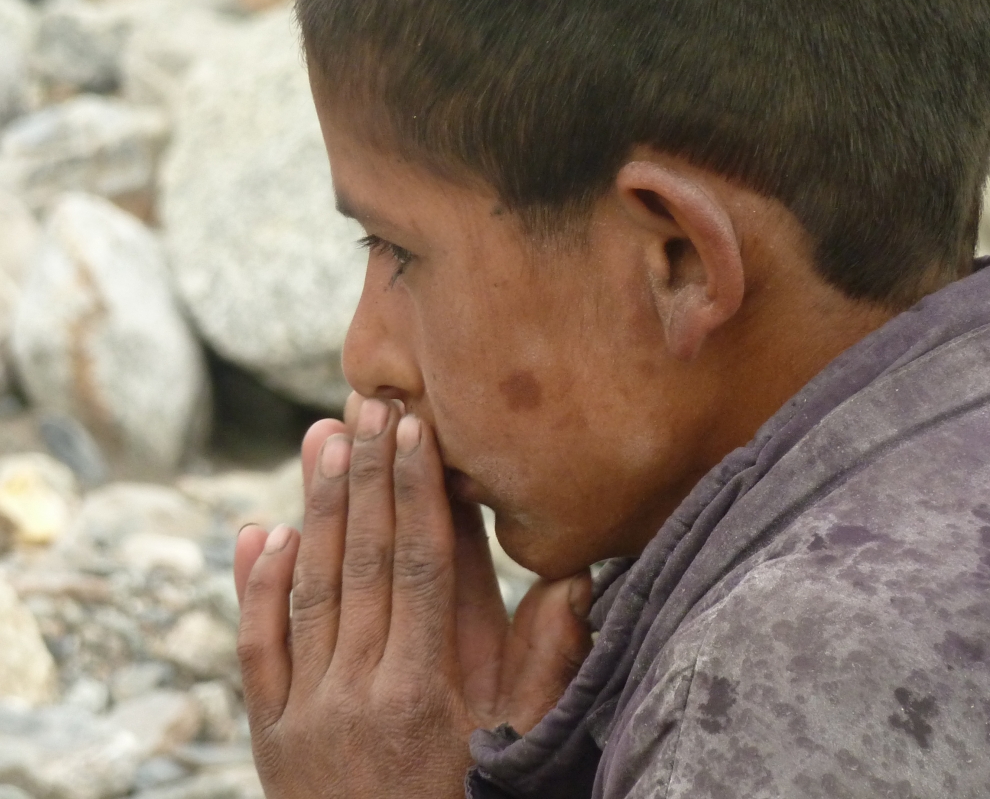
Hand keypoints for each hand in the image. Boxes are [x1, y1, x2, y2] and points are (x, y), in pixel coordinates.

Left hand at [234, 395, 593, 798]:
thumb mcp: (523, 743)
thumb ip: (547, 661)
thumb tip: (577, 574)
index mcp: (423, 690)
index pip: (420, 566)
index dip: (417, 492)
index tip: (416, 428)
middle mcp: (357, 690)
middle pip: (362, 562)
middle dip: (366, 476)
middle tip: (368, 403)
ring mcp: (305, 709)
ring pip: (309, 590)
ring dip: (314, 510)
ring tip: (322, 438)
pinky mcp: (270, 731)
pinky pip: (256, 649)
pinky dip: (255, 589)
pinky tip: (261, 532)